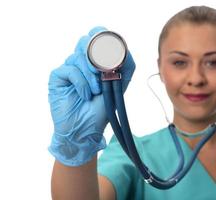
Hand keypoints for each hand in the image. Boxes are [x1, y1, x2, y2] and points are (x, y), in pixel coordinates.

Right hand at [48, 26, 134, 165]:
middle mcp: (82, 62)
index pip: (97, 35)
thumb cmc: (101, 109)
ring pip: (79, 56)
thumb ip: (124, 66)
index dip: (104, 37)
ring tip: (96, 91)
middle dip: (98, 57)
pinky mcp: (58, 76)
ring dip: (92, 75)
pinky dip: (81, 83)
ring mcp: (69, 68)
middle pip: (86, 40)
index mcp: (96, 61)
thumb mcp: (119, 86)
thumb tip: (124, 49)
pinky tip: (85, 95)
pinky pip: (70, 70)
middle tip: (105, 73)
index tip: (113, 51)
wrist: (85, 130)